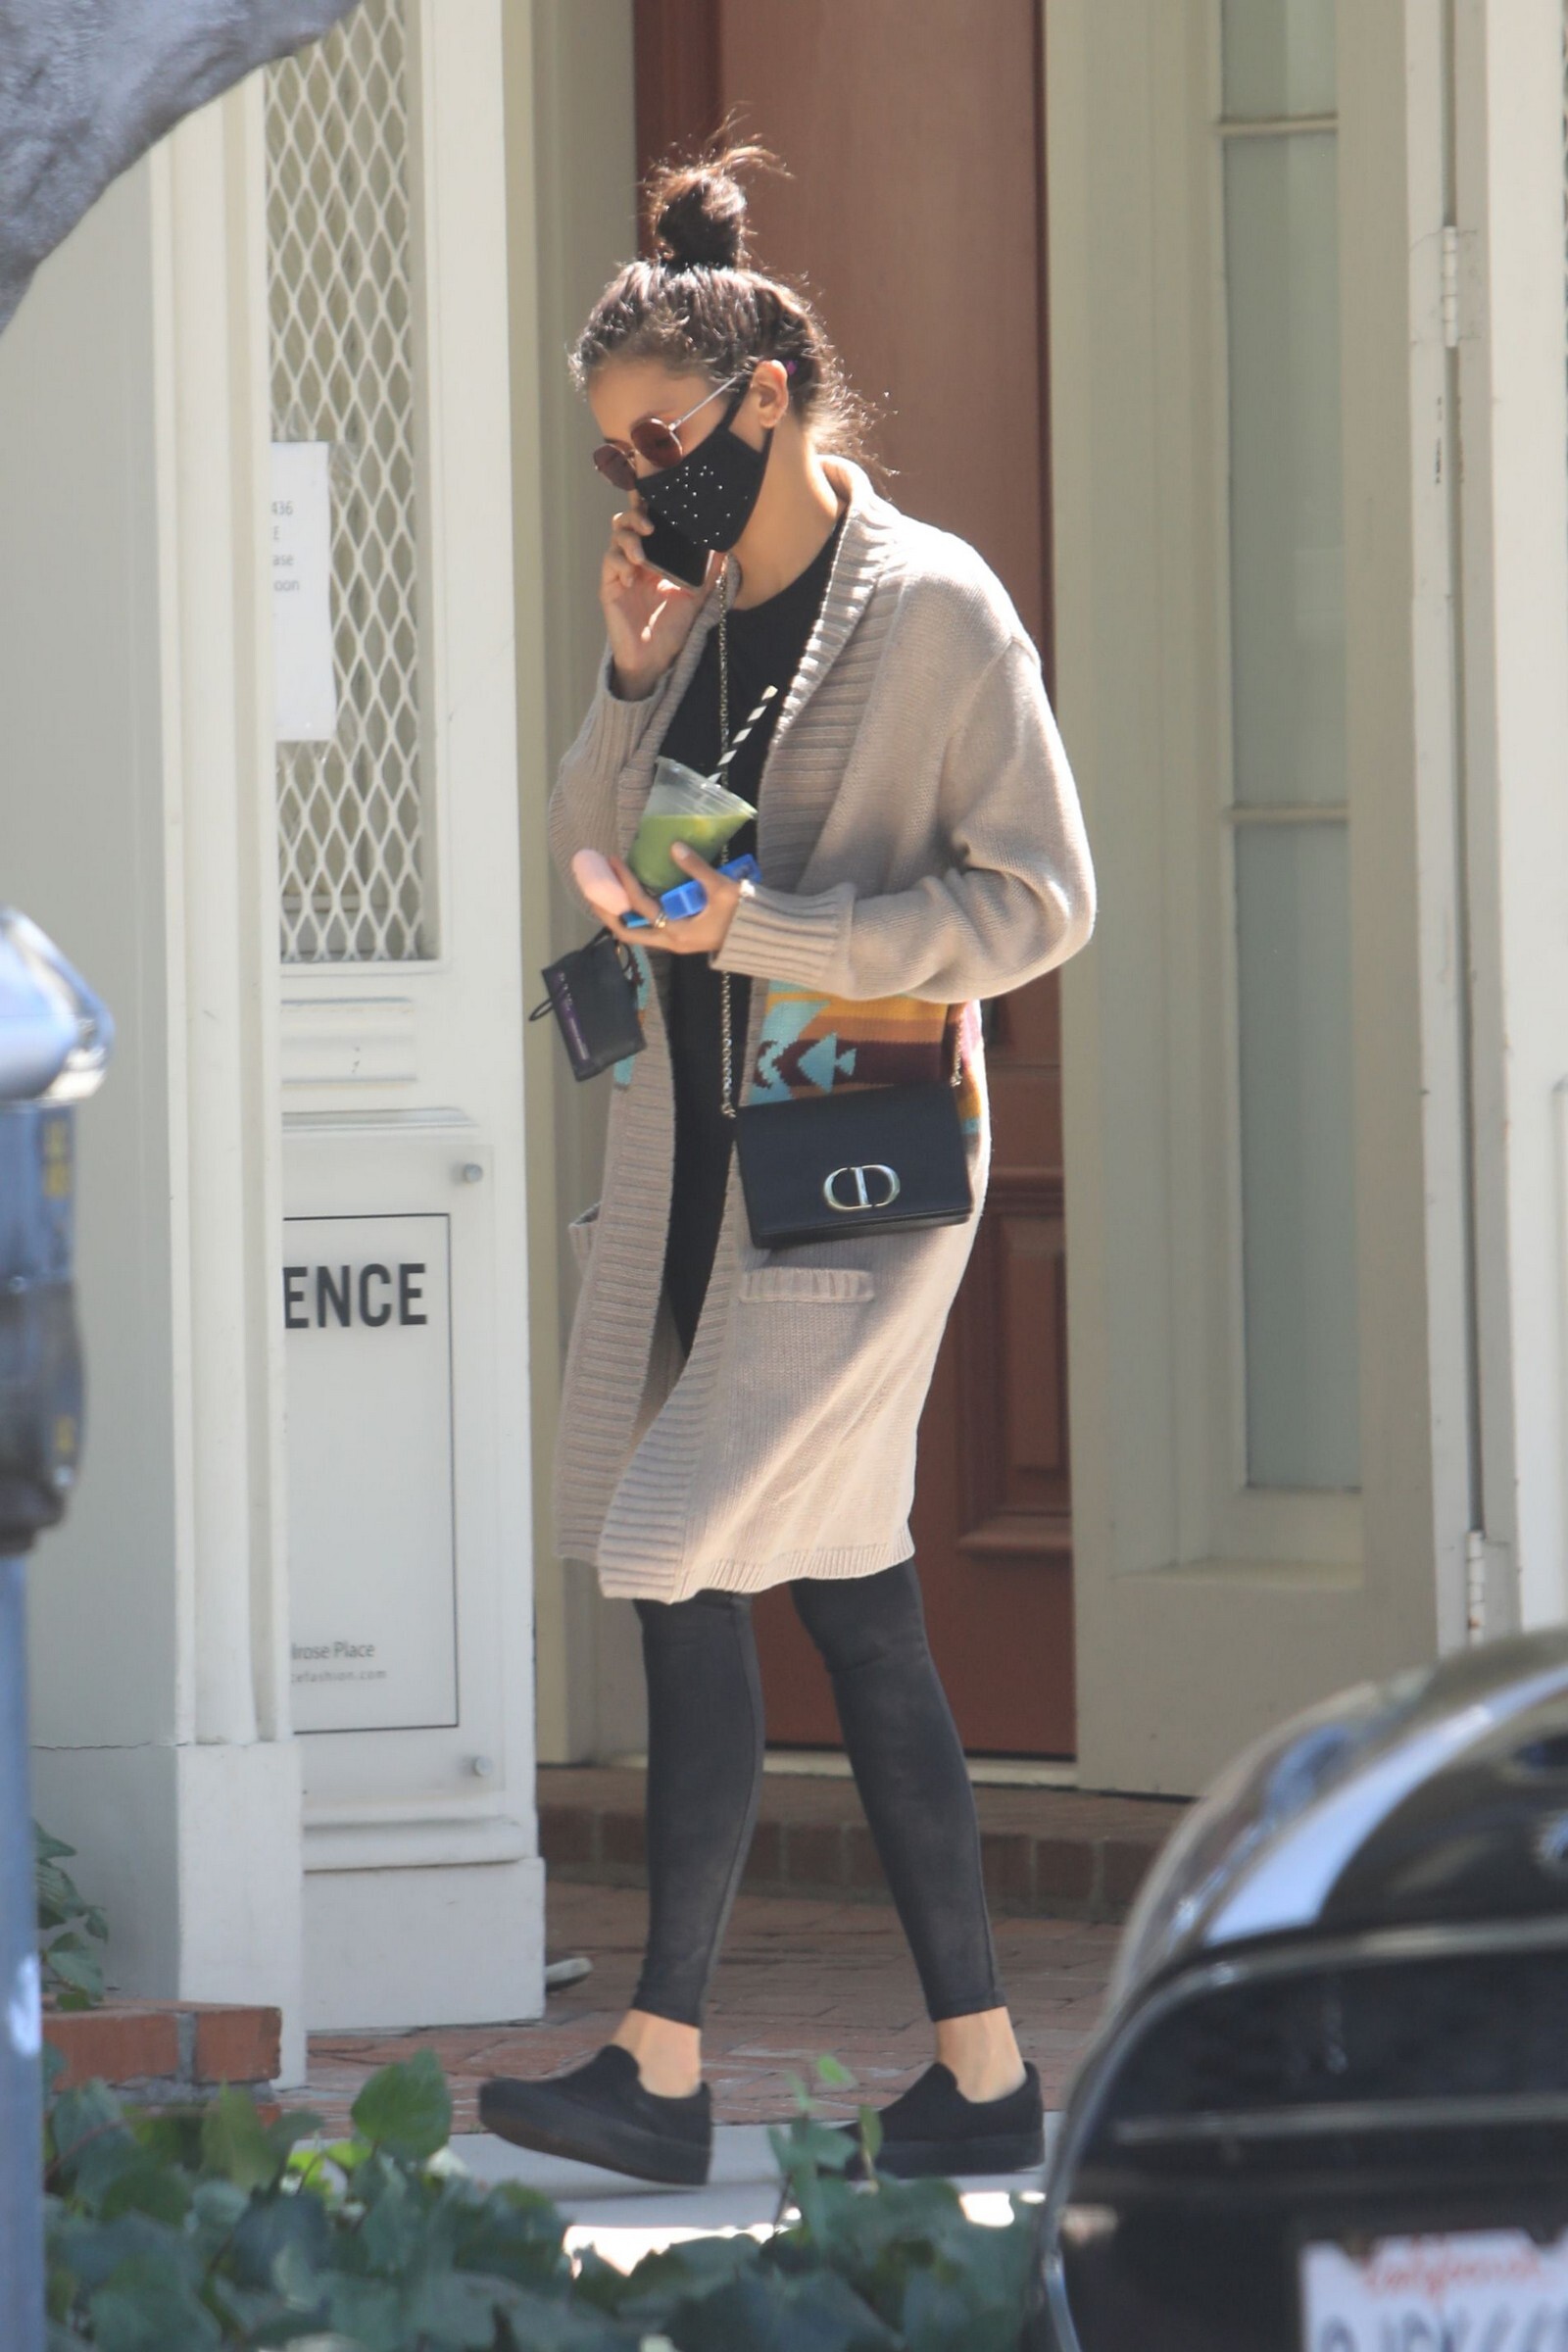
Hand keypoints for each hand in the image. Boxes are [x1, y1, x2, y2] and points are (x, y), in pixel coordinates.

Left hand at [599, 844, 747, 957]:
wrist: (762, 936)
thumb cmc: (744, 914)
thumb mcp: (722, 889)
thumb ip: (697, 868)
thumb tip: (674, 846)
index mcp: (678, 932)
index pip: (641, 907)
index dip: (624, 883)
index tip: (614, 861)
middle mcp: (670, 941)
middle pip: (626, 931)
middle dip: (605, 911)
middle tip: (591, 888)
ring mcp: (674, 941)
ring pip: (635, 930)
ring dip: (617, 913)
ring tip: (604, 891)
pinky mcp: (679, 936)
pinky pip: (648, 926)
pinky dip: (633, 913)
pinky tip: (629, 896)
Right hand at [600, 494, 711, 698]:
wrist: (655, 658)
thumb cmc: (673, 628)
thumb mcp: (696, 595)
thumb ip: (708, 571)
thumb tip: (727, 546)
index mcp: (655, 556)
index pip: (649, 521)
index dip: (650, 506)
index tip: (661, 499)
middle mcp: (636, 559)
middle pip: (627, 521)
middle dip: (636, 515)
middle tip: (651, 525)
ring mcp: (621, 572)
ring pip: (616, 537)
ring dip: (628, 539)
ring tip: (642, 556)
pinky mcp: (610, 587)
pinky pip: (609, 563)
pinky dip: (620, 563)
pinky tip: (633, 574)